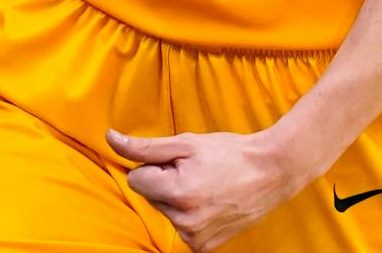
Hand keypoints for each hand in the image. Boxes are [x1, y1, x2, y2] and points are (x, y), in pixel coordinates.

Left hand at [105, 128, 298, 250]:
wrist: (271, 172)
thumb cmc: (229, 153)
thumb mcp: (186, 143)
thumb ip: (144, 147)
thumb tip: (110, 139)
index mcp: (177, 192)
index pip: (136, 179)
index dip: (156, 166)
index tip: (180, 162)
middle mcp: (183, 220)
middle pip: (151, 197)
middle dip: (167, 182)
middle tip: (196, 172)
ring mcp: (194, 237)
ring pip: (166, 212)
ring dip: (179, 199)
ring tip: (207, 186)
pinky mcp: (204, 247)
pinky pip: (181, 228)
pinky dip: (191, 215)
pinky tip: (211, 203)